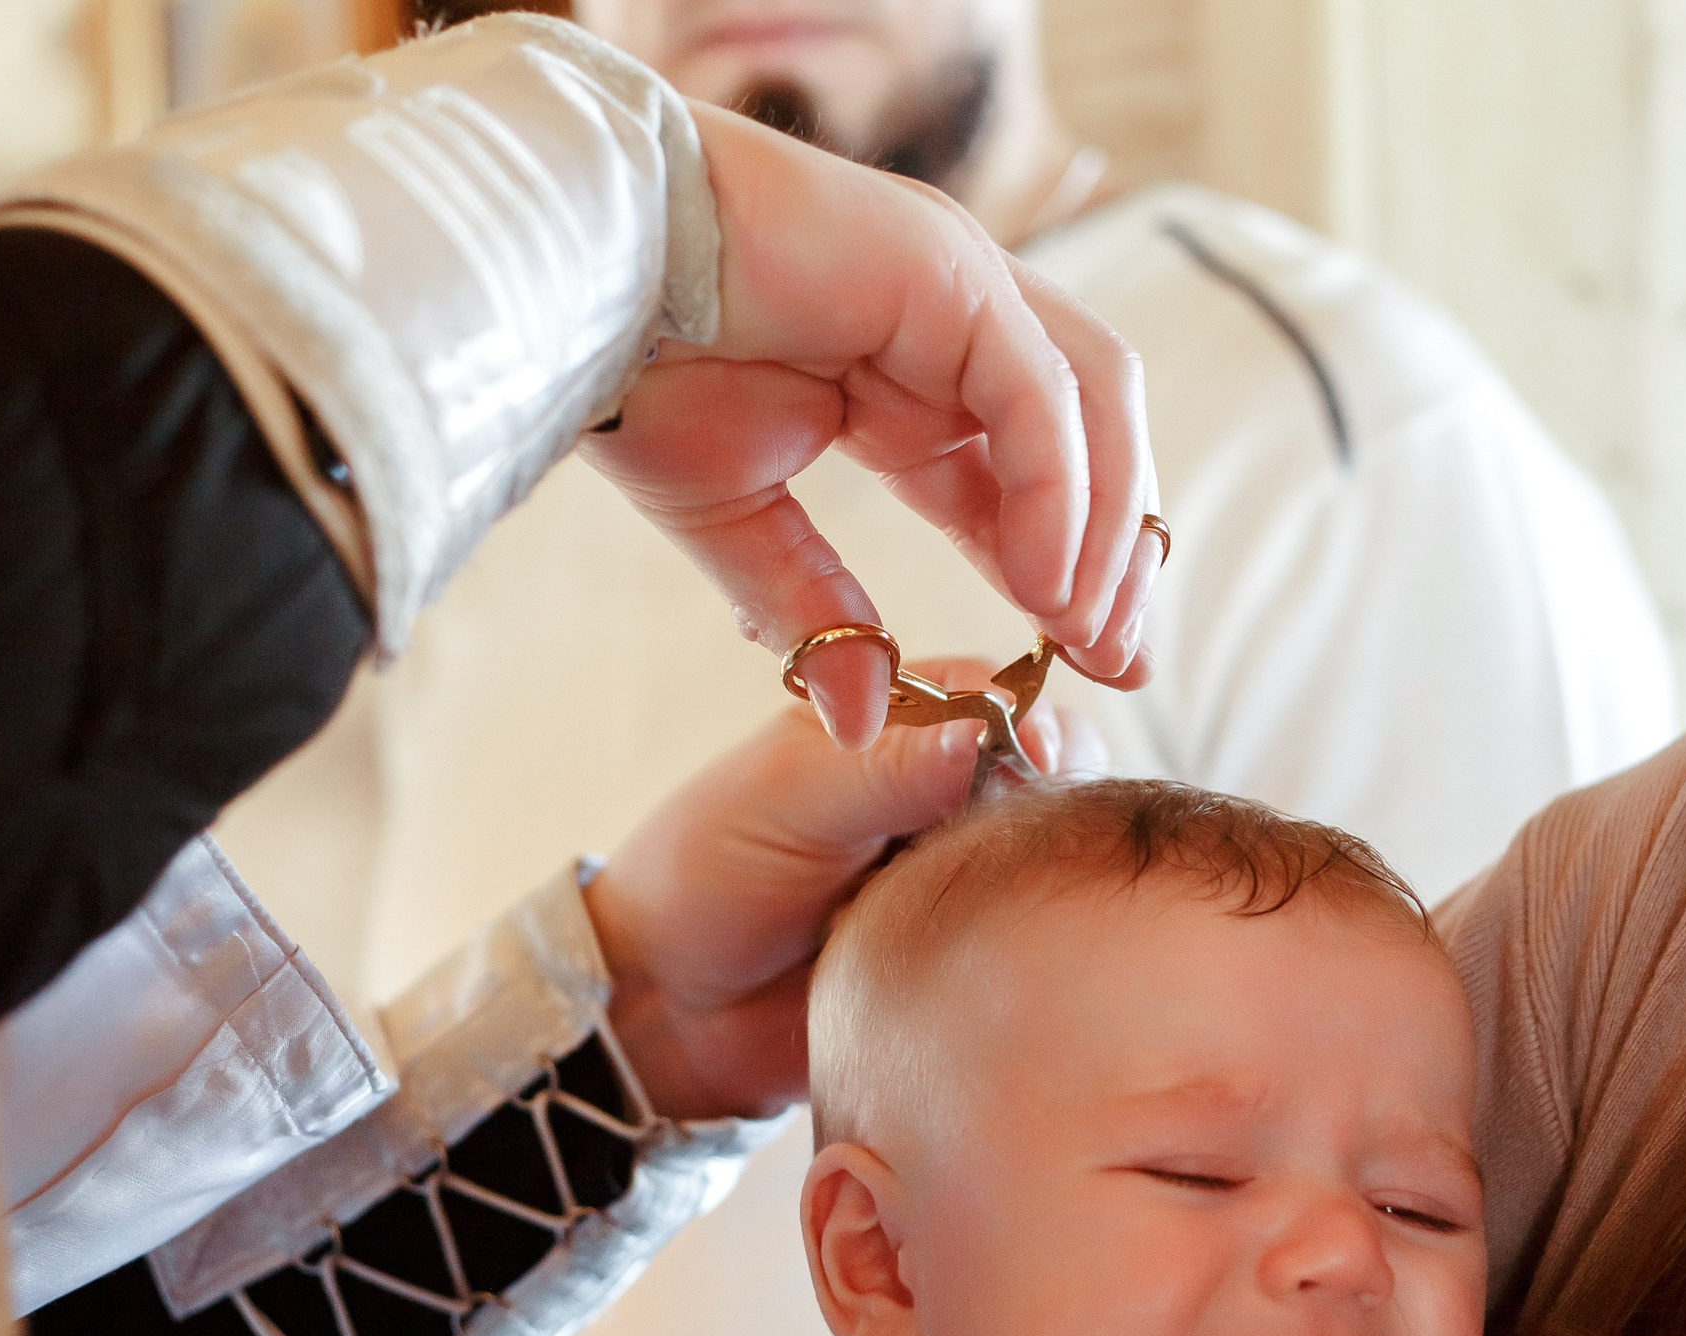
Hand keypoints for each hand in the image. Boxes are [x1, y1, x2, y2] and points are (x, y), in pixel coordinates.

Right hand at [581, 102, 1163, 749]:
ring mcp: (960, 282)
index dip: (1077, 571)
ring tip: (1085, 632)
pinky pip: (1038, 393)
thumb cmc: (633, 367)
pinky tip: (1043, 581)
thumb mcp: (737, 520)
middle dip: (1115, 554)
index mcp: (916, 370)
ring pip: (1093, 403)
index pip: (1037, 475)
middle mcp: (958, 318)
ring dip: (1105, 525)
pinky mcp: (947, 270)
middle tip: (1116, 662)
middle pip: (1095, 434)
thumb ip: (813, 611)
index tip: (1098, 665)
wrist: (569, 274)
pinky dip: (1056, 490)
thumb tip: (861, 716)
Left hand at [583, 660, 1101, 1118]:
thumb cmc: (707, 879)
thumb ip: (885, 767)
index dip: (1029, 730)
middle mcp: (950, 794)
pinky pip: (1040, 942)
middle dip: (1050, 804)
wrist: (667, 1011)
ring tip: (995, 907)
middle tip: (1007, 847)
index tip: (1029, 769)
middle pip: (1056, 776)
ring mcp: (967, 876)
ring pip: (1057, 859)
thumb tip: (987, 734)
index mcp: (902, 727)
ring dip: (1043, 878)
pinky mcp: (975, 956)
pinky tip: (1016, 957)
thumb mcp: (788, 801)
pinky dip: (1039, 944)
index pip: (1008, 701)